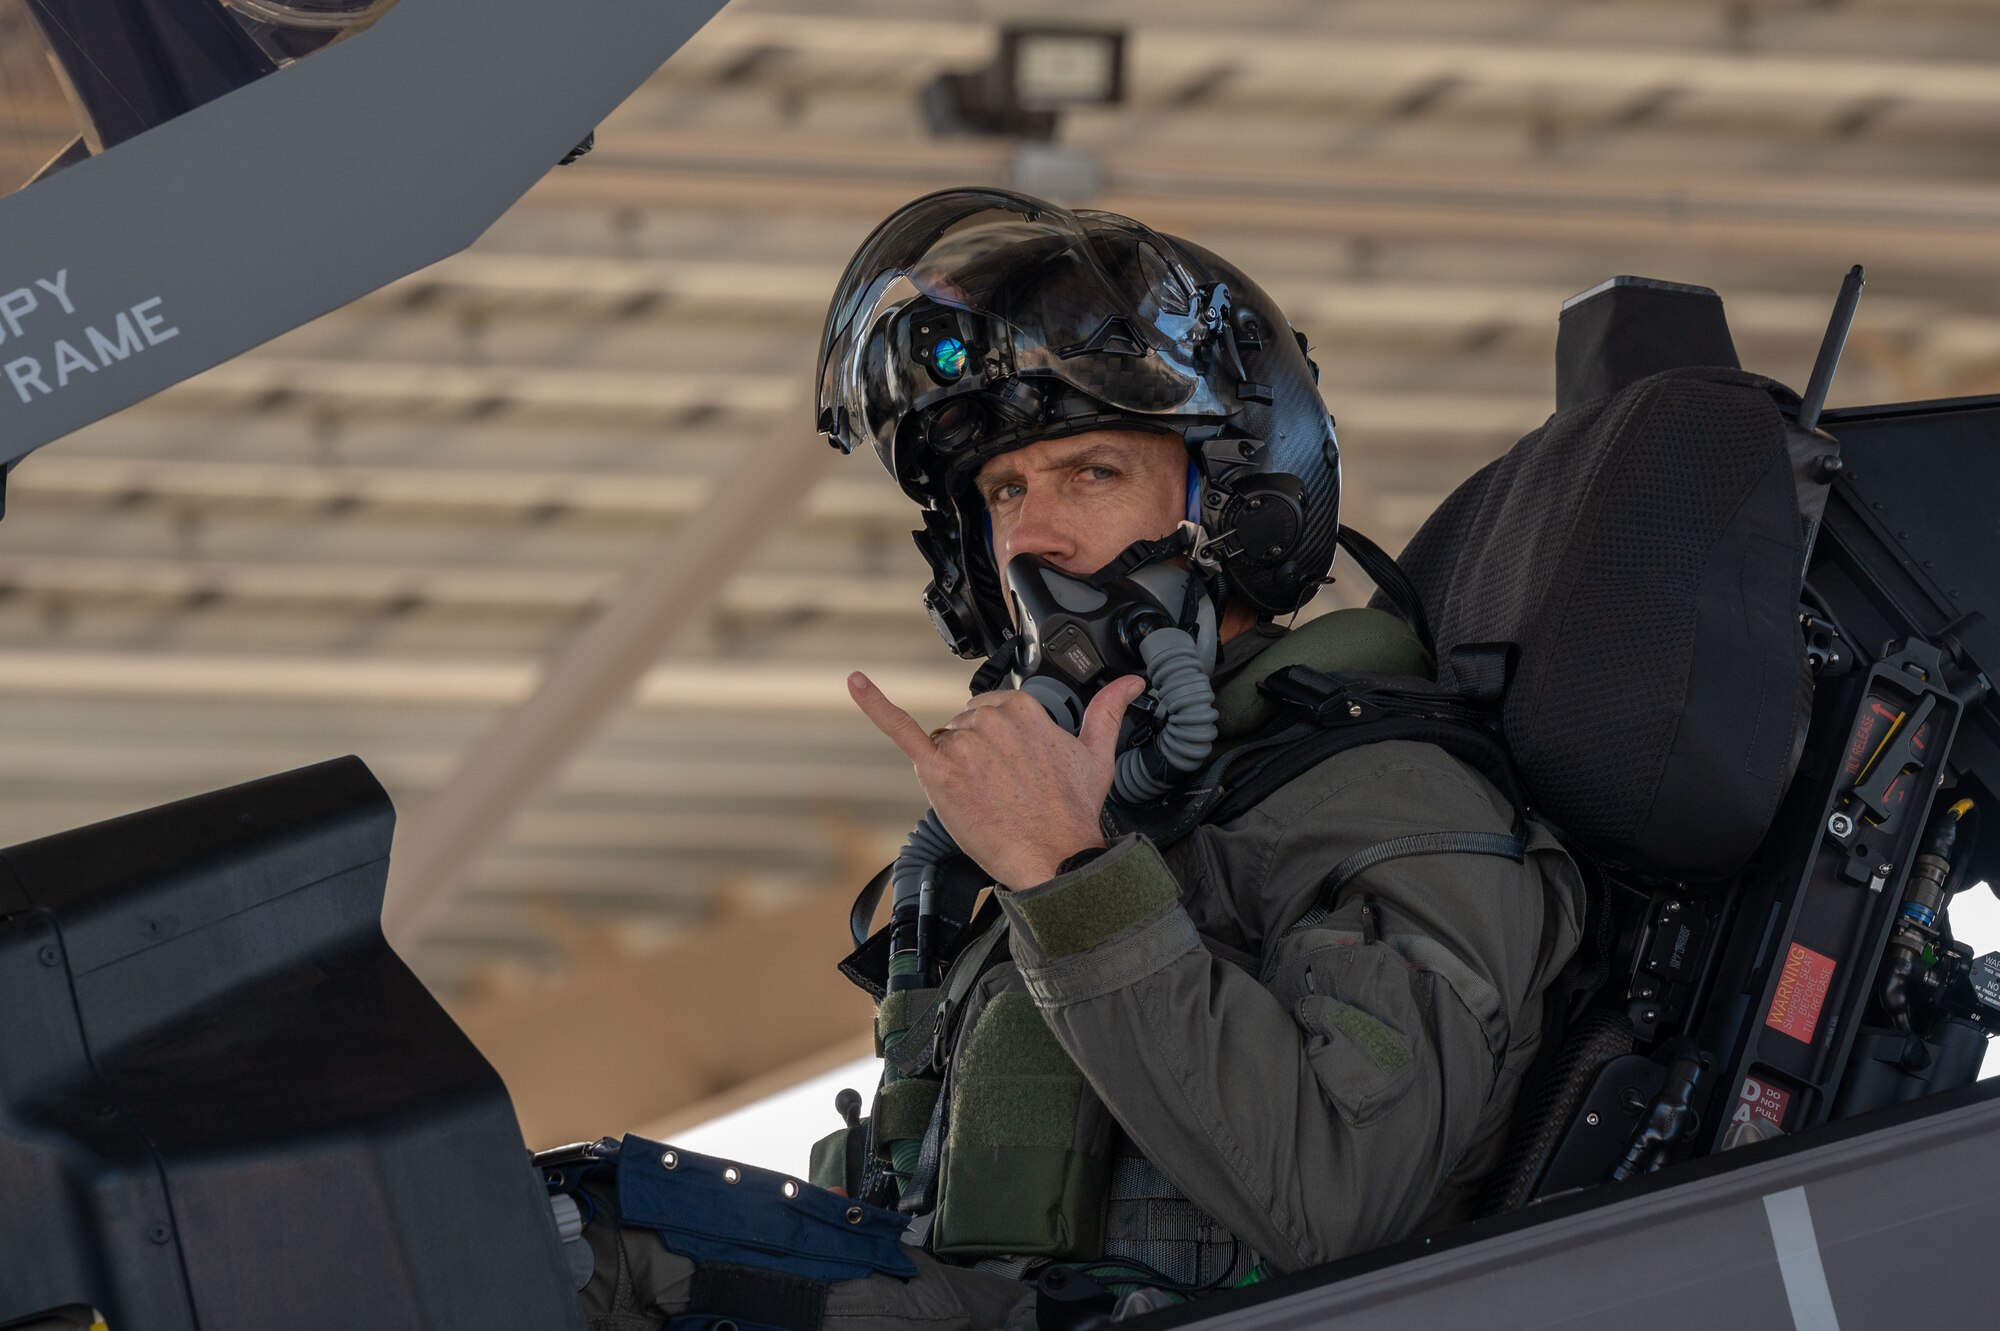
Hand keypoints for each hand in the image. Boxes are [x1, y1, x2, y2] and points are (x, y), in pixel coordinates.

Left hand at [848, 672, 1146, 890]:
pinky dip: (875, 704)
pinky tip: (857, 683)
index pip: (990, 711)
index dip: (998, 743)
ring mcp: (964, 745)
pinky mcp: (939, 771)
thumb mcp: (1097, 755)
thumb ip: (1108, 711)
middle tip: (1003, 790)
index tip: (1014, 770)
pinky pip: (901, 730)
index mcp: (1024, 710)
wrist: (1055, 858)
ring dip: (955, 768)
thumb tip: (1130, 683)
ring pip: (943, 743)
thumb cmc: (1073, 813)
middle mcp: (991, 721)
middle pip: (963, 726)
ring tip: (987, 798)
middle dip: (976, 756)